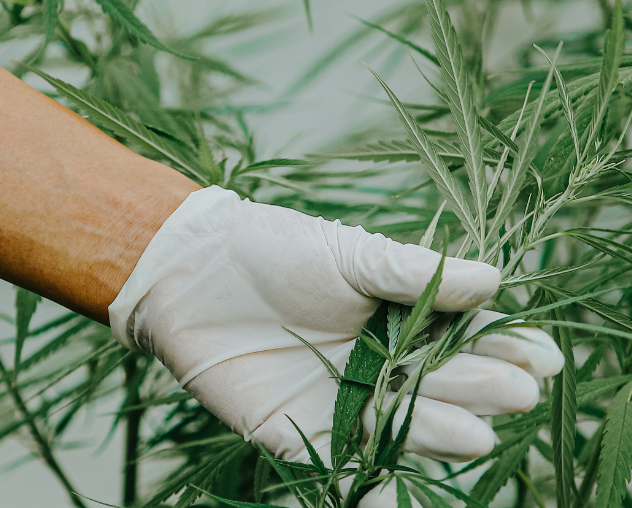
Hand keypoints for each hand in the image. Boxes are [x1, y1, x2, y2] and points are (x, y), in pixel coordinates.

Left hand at [109, 186, 563, 466]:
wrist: (191, 271)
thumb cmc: (274, 249)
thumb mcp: (348, 253)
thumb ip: (414, 273)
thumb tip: (495, 280)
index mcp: (397, 321)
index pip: (463, 341)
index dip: (502, 349)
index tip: (541, 357)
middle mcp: (378, 367)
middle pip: (440, 387)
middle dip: (478, 390)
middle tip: (510, 391)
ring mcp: (341, 403)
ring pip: (402, 427)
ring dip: (438, 433)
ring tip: (472, 432)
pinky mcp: (298, 432)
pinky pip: (344, 466)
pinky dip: (373, 488)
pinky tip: (399, 499)